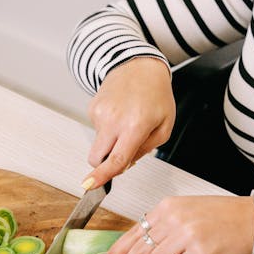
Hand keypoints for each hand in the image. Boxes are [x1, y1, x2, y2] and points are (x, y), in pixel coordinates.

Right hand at [82, 58, 174, 188]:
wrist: (138, 67)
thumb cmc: (156, 96)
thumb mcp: (164, 127)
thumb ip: (146, 150)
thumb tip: (124, 165)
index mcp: (135, 125)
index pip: (116, 158)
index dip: (103, 176)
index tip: (89, 186)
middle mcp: (114, 119)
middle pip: (97, 157)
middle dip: (104, 164)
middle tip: (122, 152)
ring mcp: (100, 113)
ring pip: (99, 144)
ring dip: (112, 141)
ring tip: (127, 121)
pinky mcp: (92, 108)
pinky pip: (97, 130)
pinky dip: (108, 128)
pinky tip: (120, 113)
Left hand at [105, 195, 253, 253]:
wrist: (253, 220)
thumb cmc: (223, 217)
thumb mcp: (188, 211)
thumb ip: (165, 225)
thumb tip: (141, 247)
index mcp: (169, 206)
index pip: (135, 231)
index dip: (119, 250)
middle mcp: (175, 219)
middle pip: (140, 248)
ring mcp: (188, 236)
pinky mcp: (201, 253)